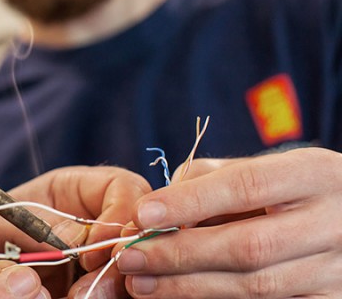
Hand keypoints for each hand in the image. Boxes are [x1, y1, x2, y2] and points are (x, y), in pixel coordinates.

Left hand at [0, 166, 150, 298]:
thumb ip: (27, 223)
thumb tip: (76, 235)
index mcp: (76, 189)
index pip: (122, 186)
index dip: (121, 213)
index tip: (96, 247)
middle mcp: (98, 221)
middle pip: (143, 227)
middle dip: (128, 254)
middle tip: (92, 280)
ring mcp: (103, 257)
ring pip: (140, 266)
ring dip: (116, 285)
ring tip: (78, 298)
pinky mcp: (100, 287)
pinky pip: (124, 292)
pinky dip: (108, 298)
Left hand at [118, 148, 341, 297]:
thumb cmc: (297, 188)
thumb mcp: (268, 166)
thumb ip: (214, 177)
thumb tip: (160, 203)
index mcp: (314, 174)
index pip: (245, 186)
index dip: (190, 202)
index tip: (142, 215)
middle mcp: (332, 223)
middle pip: (247, 246)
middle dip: (179, 254)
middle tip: (130, 257)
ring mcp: (337, 270)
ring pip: (255, 286)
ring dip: (189, 287)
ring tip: (141, 284)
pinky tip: (179, 296)